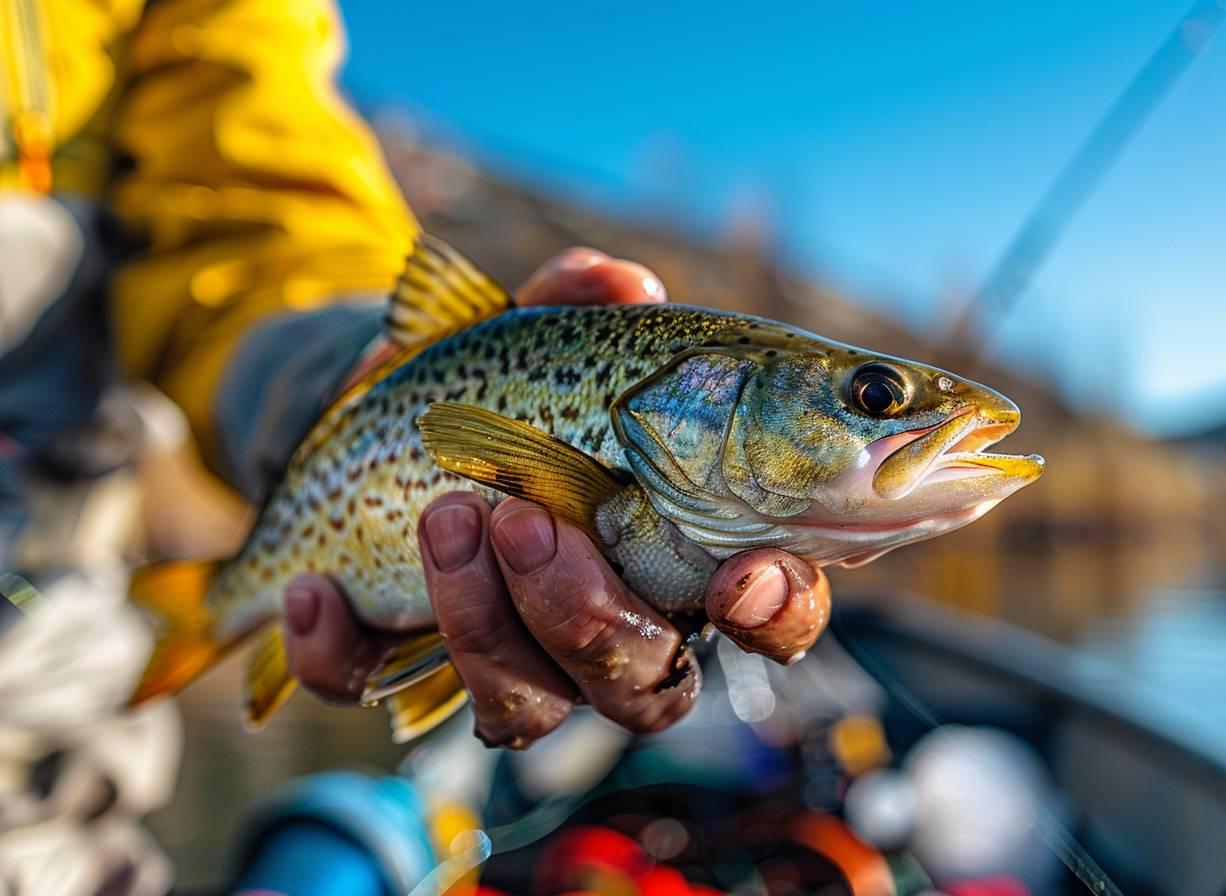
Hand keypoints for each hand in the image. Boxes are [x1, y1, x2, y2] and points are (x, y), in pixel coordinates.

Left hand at [281, 248, 831, 746]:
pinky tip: (316, 584)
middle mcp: (613, 628)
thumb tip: (620, 283)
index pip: (773, 612)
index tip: (743, 575)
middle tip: (525, 517)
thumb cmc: (507, 382)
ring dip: (478, 620)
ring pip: (523, 706)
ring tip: (442, 512)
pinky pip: (380, 695)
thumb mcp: (540, 331)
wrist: (386, 414)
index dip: (777, 610)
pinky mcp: (407, 666)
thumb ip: (582, 303)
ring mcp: (513, 660)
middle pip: (638, 685)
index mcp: (684, 553)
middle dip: (582, 614)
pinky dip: (342, 651)